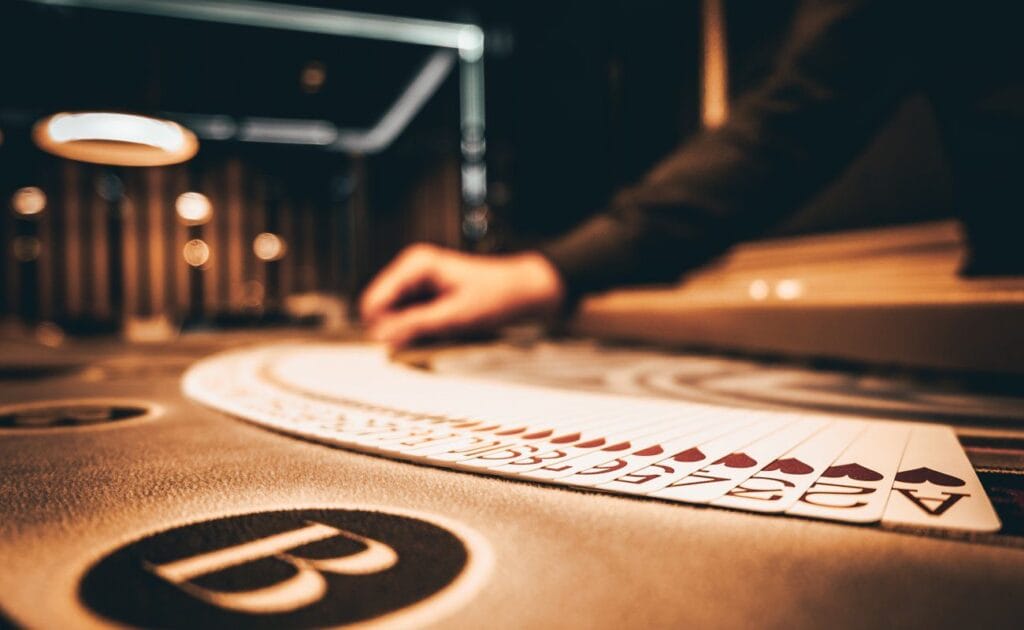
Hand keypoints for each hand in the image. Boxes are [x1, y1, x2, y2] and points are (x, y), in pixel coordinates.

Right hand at [360, 244, 565, 347]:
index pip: (375, 301)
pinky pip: (410, 316)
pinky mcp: (427, 294)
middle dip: (396, 329)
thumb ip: (415, 325)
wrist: (524, 290)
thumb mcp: (453, 315)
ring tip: (437, 335)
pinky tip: (438, 331)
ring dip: (409, 330)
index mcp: (416, 265)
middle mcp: (413, 268)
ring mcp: (419, 281)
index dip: (380, 327)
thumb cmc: (496, 295)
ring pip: (395, 314)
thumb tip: (381, 337)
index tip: (390, 349)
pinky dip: (419, 328)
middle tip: (423, 343)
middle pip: (382, 308)